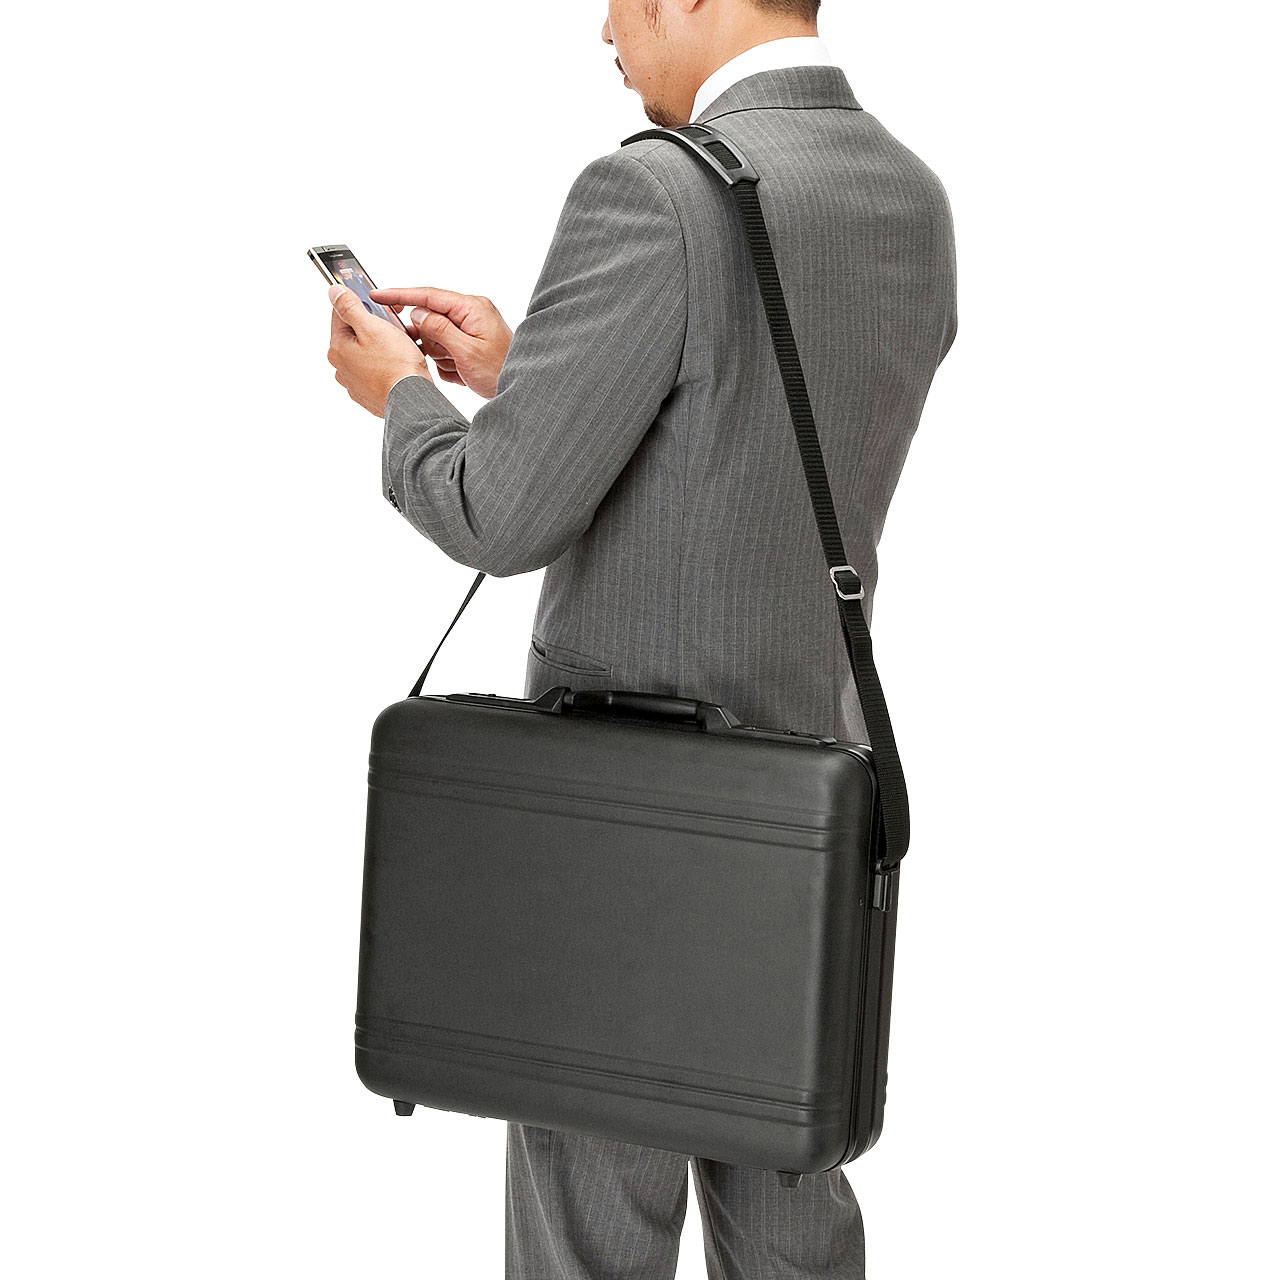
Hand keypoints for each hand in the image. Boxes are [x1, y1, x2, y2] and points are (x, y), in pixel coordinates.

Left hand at [327, 284, 430, 415]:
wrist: (412, 400)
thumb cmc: (395, 366)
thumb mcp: (372, 327)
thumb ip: (350, 307)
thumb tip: (334, 292)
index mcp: (338, 349)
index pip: (340, 314)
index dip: (360, 303)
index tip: (377, 302)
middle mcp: (342, 367)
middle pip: (355, 335)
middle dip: (374, 326)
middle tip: (394, 325)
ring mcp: (355, 383)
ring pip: (366, 353)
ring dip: (381, 346)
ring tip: (401, 347)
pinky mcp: (370, 395)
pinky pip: (375, 372)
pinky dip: (385, 365)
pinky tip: (399, 364)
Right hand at [369, 287, 512, 399]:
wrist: (522, 389)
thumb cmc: (502, 371)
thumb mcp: (467, 352)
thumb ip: (439, 329)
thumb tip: (417, 313)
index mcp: (471, 308)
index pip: (428, 295)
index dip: (400, 296)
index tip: (378, 295)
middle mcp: (471, 313)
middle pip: (431, 320)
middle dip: (430, 342)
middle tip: (443, 358)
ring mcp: (470, 328)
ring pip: (436, 338)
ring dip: (441, 357)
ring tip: (459, 369)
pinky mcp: (469, 343)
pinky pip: (446, 350)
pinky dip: (449, 364)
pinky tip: (463, 373)